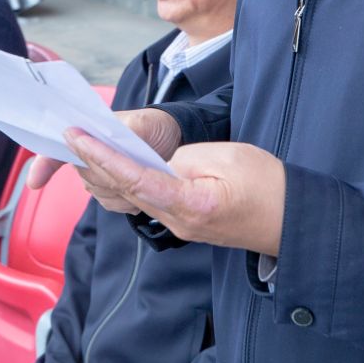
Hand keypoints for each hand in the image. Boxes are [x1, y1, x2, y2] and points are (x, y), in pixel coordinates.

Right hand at [26, 108, 181, 211]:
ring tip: (137, 177)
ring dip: (116, 189)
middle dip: (104, 176)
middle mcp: (89, 152)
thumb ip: (122, 133)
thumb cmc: (153, 125)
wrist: (170, 139)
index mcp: (88, 132)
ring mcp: (100, 172)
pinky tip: (136, 192)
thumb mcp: (141, 124)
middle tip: (130, 166)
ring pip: (96, 191)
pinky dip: (124, 201)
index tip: (35, 182)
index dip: (44, 166)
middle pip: (81, 175)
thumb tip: (104, 138)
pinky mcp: (113, 187)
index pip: (58, 149)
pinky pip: (110, 203)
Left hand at [64, 132, 287, 255]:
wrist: (294, 220)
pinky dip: (127, 182)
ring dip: (106, 174)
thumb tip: (159, 161)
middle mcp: (178, 222)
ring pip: (134, 198)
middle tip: (69, 136)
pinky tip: (114, 168)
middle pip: (127, 190)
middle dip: (96, 162)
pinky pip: (148, 201)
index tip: (78, 137)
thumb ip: (186, 158)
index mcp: (190, 204)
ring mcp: (180, 227)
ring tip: (82, 148)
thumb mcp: (227, 158)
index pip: (135, 178)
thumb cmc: (268, 186)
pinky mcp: (185, 223)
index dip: (104, 156)